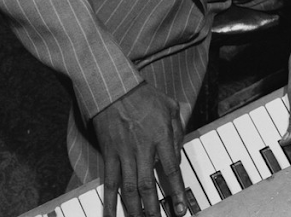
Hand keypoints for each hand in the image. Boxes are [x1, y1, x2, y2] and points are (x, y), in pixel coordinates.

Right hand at [91, 82, 187, 216]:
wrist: (114, 87)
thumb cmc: (144, 95)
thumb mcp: (170, 106)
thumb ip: (178, 130)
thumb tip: (178, 154)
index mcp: (161, 135)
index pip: (172, 170)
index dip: (177, 192)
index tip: (181, 209)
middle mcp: (143, 147)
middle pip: (148, 185)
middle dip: (154, 208)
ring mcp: (124, 152)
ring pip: (129, 188)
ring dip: (135, 209)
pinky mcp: (109, 153)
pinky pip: (110, 182)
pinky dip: (110, 201)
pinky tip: (111, 216)